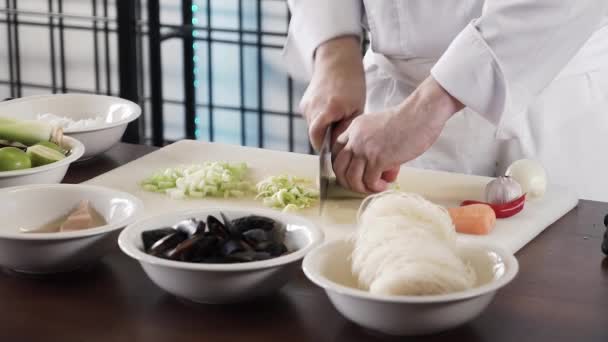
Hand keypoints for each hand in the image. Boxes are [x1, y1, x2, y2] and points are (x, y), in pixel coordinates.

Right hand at [299, 36, 364, 149]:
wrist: (337, 61)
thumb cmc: (352, 83)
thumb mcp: (356, 108)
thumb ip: (345, 129)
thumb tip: (336, 147)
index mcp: (329, 109)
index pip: (318, 139)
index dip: (324, 149)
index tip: (333, 152)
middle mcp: (313, 108)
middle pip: (314, 135)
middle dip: (324, 140)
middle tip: (338, 138)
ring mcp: (306, 105)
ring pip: (312, 128)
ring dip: (322, 130)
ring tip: (336, 121)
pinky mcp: (303, 103)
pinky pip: (310, 119)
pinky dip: (319, 121)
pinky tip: (330, 113)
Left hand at [333, 76, 463, 192]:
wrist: (421, 114)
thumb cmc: (408, 120)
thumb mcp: (380, 126)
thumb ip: (372, 144)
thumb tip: (378, 170)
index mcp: (354, 128)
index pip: (335, 151)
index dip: (342, 166)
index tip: (353, 173)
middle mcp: (355, 138)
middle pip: (339, 168)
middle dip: (348, 182)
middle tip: (363, 185)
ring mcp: (365, 149)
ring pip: (351, 178)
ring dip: (362, 188)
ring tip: (376, 186)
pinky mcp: (378, 159)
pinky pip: (369, 181)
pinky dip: (376, 187)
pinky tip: (385, 185)